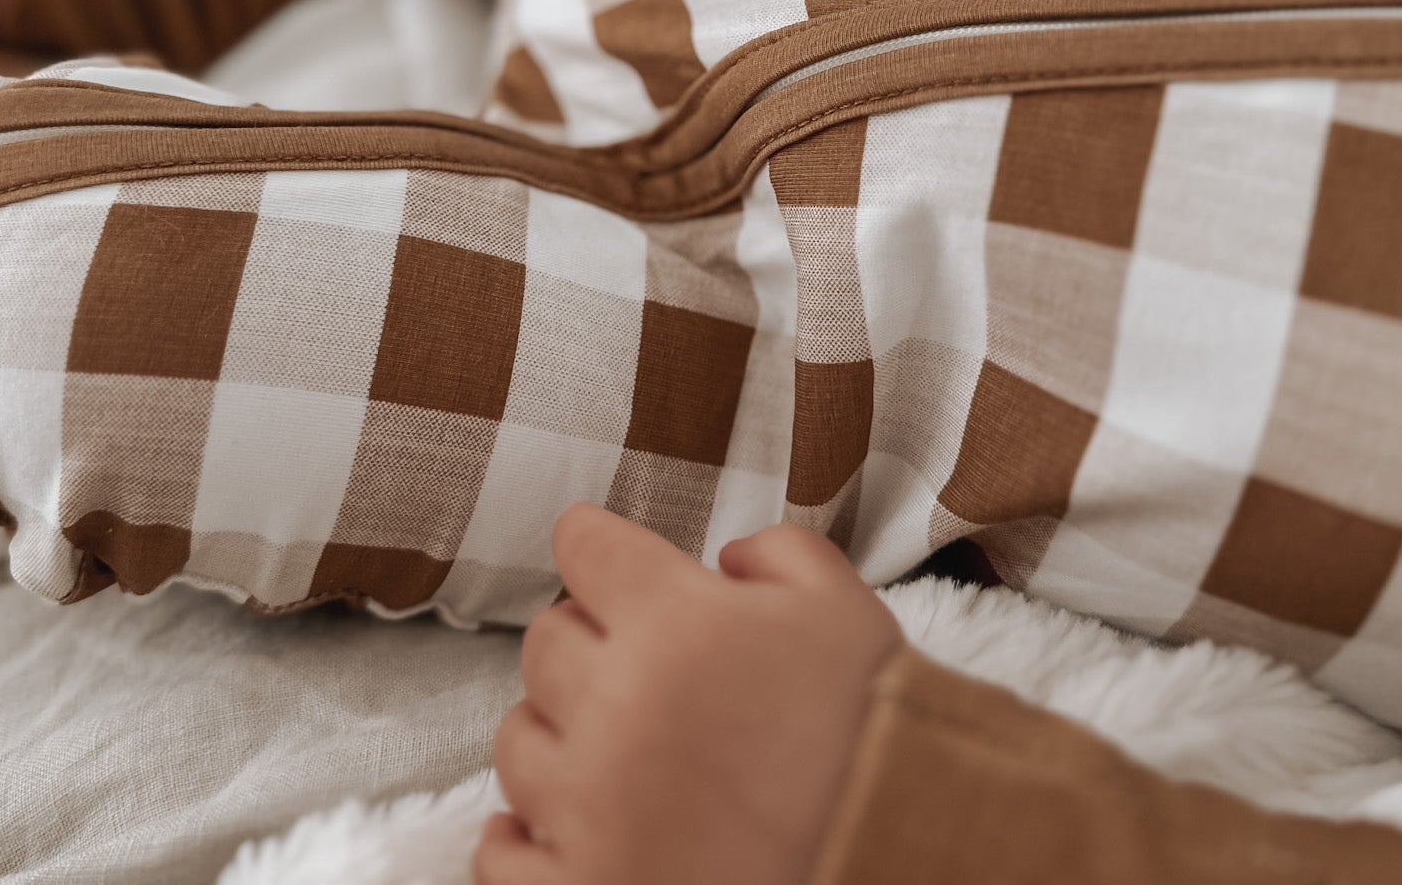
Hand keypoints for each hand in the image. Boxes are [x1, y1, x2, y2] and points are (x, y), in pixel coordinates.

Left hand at [477, 505, 902, 884]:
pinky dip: (522, 838)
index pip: (586, 548)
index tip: (600, 555)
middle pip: (545, 643)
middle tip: (638, 663)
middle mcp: (614, 705)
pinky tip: (560, 829)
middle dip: (587, 640)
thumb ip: (779, 554)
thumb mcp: (847, 609)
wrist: (899, 854)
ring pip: (518, 740)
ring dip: (557, 734)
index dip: (597, 547)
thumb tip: (725, 559)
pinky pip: (503, 855)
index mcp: (673, 622)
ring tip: (614, 750)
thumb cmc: (877, 736)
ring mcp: (588, 807)